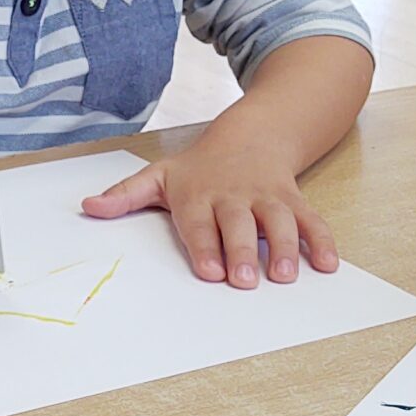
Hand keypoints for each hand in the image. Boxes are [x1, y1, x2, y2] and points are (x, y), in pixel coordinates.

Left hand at [83, 128, 337, 286]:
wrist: (252, 134)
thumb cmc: (199, 167)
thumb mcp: (159, 175)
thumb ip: (125, 195)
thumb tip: (88, 207)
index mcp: (198, 194)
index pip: (198, 223)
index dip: (203, 246)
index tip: (208, 270)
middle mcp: (234, 196)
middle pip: (238, 224)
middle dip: (241, 251)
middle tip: (243, 280)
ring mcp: (267, 198)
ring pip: (278, 221)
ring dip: (283, 248)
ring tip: (283, 276)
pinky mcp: (293, 201)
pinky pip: (311, 220)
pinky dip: (321, 241)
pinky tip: (326, 264)